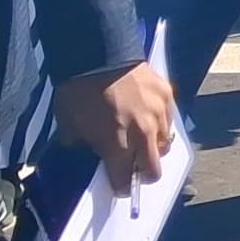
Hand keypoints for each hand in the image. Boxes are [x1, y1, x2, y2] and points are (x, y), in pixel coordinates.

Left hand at [55, 60, 179, 191]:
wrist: (97, 53)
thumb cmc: (78, 91)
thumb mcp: (70, 125)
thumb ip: (83, 145)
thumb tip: (90, 150)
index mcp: (117, 146)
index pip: (124, 182)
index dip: (120, 187)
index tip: (118, 185)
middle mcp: (143, 135)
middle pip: (154, 171)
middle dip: (143, 174)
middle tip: (133, 166)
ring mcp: (159, 114)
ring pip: (165, 144)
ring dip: (154, 147)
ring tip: (142, 139)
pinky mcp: (167, 95)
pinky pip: (169, 119)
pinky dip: (160, 123)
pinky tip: (148, 116)